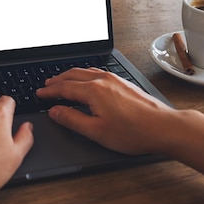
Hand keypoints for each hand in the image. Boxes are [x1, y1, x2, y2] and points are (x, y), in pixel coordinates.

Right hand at [36, 68, 174, 154]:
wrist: (163, 127)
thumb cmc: (134, 132)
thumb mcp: (96, 131)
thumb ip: (72, 119)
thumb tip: (56, 111)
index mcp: (93, 91)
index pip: (64, 88)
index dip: (50, 92)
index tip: (40, 94)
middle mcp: (103, 80)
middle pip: (73, 75)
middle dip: (58, 80)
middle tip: (47, 85)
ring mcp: (115, 79)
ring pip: (86, 72)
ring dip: (71, 75)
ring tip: (62, 81)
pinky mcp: (124, 83)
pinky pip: (97, 73)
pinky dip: (85, 75)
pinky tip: (87, 81)